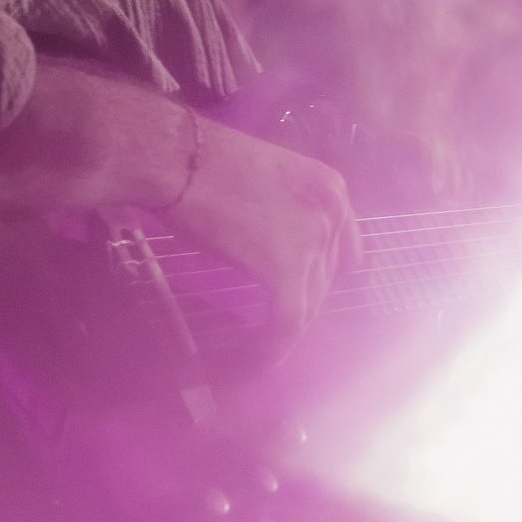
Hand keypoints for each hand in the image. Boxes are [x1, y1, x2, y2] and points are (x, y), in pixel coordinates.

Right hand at [170, 116, 356, 333]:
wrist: (181, 160)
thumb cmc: (208, 164)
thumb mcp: (268, 179)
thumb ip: (285, 210)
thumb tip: (272, 245)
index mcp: (332, 190)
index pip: (339, 251)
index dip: (316, 278)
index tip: (295, 296)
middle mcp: (332, 216)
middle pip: (323, 280)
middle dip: (297, 305)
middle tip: (268, 325)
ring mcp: (311, 244)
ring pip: (307, 305)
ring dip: (284, 330)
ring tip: (260, 347)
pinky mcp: (285, 272)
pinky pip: (288, 323)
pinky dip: (274, 348)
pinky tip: (256, 361)